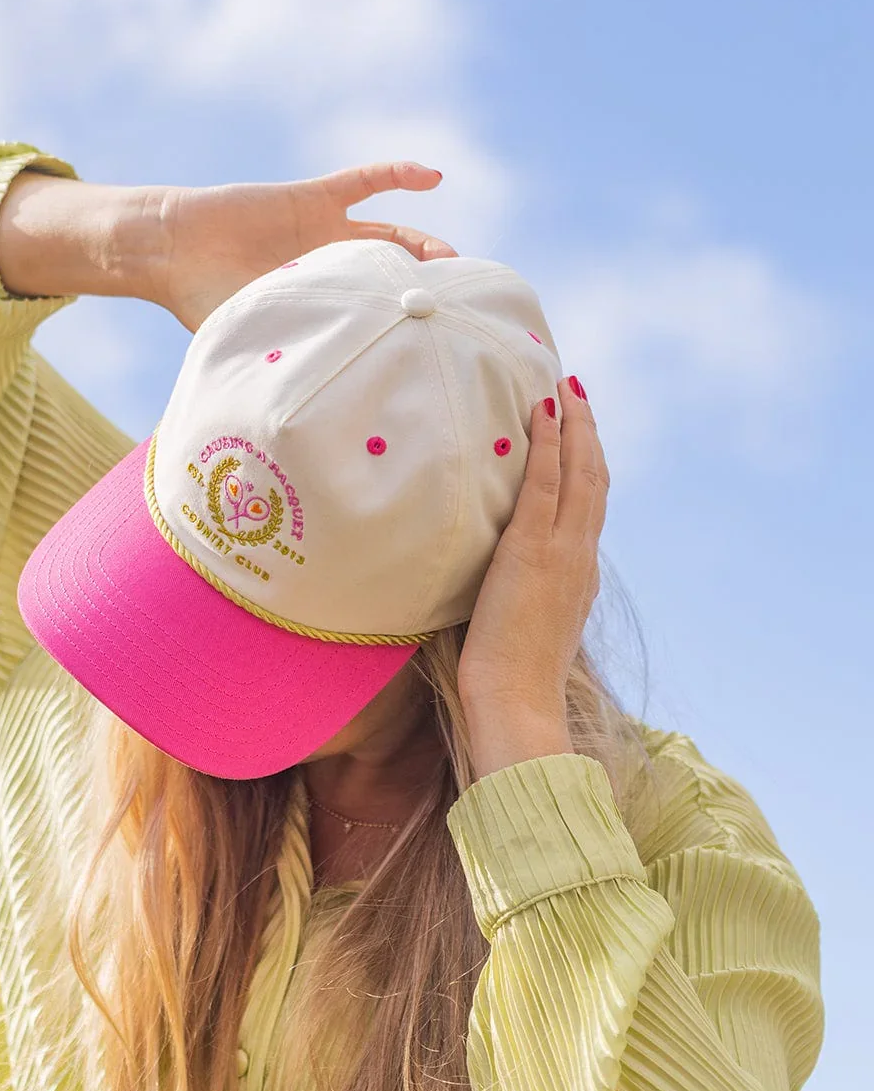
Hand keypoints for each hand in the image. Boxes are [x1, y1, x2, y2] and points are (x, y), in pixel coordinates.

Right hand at [144, 162, 457, 331]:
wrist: (171, 250)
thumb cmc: (200, 302)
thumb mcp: (250, 337)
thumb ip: (287, 358)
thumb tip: (315, 413)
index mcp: (318, 305)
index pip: (370, 318)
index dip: (401, 330)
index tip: (434, 347)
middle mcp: (328, 269)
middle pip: (391, 280)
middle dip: (423, 293)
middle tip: (454, 309)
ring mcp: (325, 232)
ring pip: (389, 235)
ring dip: (422, 246)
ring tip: (452, 259)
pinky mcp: (314, 198)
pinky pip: (364, 182)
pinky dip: (397, 174)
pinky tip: (432, 176)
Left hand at [458, 376, 608, 770]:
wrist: (517, 703)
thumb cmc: (510, 682)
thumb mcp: (523, 630)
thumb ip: (521, 600)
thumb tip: (497, 587)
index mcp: (579, 577)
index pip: (589, 510)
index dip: (588, 469)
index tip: (581, 436)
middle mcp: (580, 558)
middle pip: (594, 482)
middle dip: (589, 435)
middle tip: (580, 394)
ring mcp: (562, 552)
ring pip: (579, 474)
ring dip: (574, 426)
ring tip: (566, 387)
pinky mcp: (533, 551)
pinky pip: (547, 484)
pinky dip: (549, 444)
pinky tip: (543, 413)